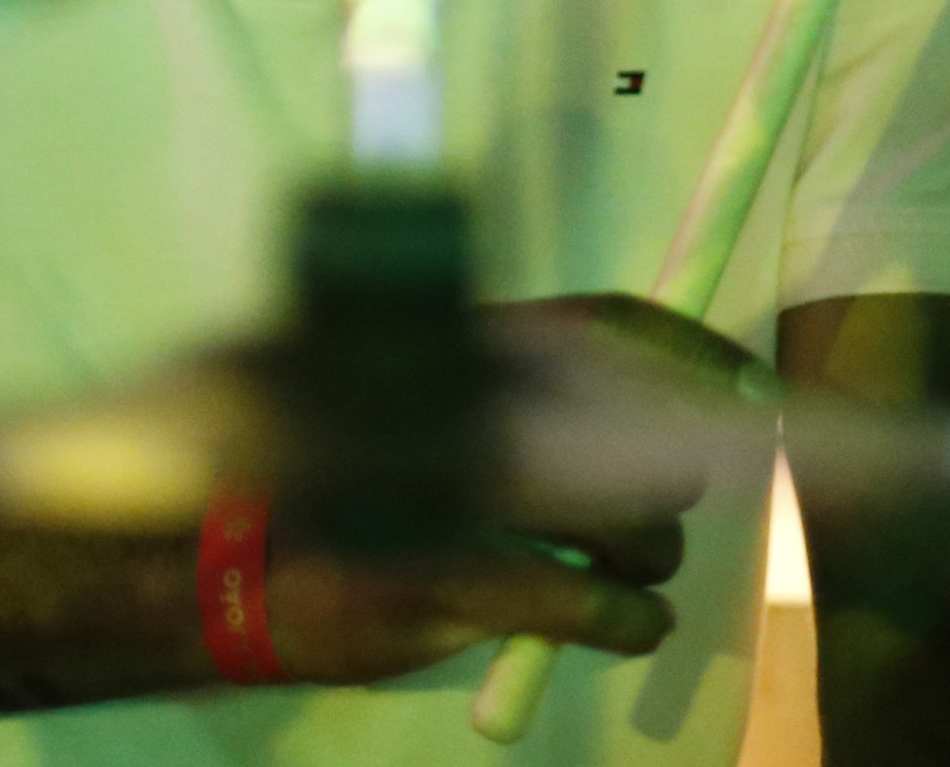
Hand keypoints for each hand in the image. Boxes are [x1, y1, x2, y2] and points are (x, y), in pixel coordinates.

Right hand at [256, 294, 760, 686]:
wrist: (195, 551)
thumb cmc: (295, 468)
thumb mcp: (381, 391)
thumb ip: (476, 378)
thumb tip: (608, 386)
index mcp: (448, 340)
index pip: (600, 324)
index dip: (689, 352)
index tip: (754, 385)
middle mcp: (454, 397)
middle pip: (625, 418)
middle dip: (679, 459)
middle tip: (684, 490)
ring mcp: (444, 488)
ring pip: (611, 511)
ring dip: (648, 544)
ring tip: (641, 564)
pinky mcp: (430, 579)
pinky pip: (566, 598)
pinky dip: (619, 617)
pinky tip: (635, 625)